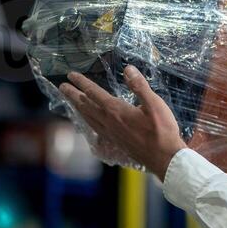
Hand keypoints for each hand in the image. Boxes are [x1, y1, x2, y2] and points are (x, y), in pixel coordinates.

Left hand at [59, 68, 184, 178]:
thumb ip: (140, 86)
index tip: (71, 75)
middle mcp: (109, 122)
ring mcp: (111, 133)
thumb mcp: (154, 104)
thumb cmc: (162, 131)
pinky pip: (95, 128)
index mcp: (116, 110)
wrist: (164, 158)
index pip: (94, 93)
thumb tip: (128, 69)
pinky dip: (88, 121)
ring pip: (88, 118)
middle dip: (73, 95)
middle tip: (62, 87)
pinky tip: (89, 121)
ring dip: (78, 108)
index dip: (82, 83)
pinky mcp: (115, 141)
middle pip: (86, 106)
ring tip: (72, 102)